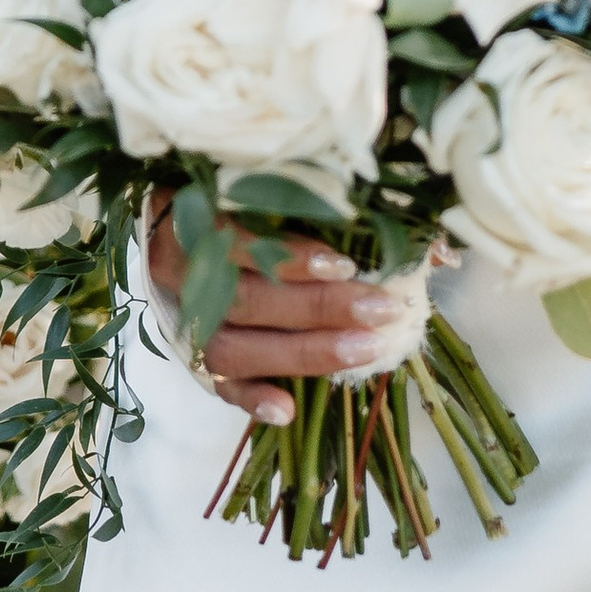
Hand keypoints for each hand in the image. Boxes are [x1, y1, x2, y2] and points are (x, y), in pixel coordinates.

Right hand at [145, 197, 414, 425]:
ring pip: (234, 347)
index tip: (346, 262)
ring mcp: (180, 315)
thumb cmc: (225, 191)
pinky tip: (288, 411)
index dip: (289, 256)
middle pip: (248, 300)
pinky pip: (215, 382)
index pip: (239, 240)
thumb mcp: (257, 179)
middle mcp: (178, 269)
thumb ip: (321, 200)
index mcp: (189, 215)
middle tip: (382, 311)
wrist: (160, 217)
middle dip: (318, 309)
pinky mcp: (187, 352)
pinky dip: (250, 398)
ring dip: (302, 353)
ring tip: (364, 351)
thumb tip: (430, 243)